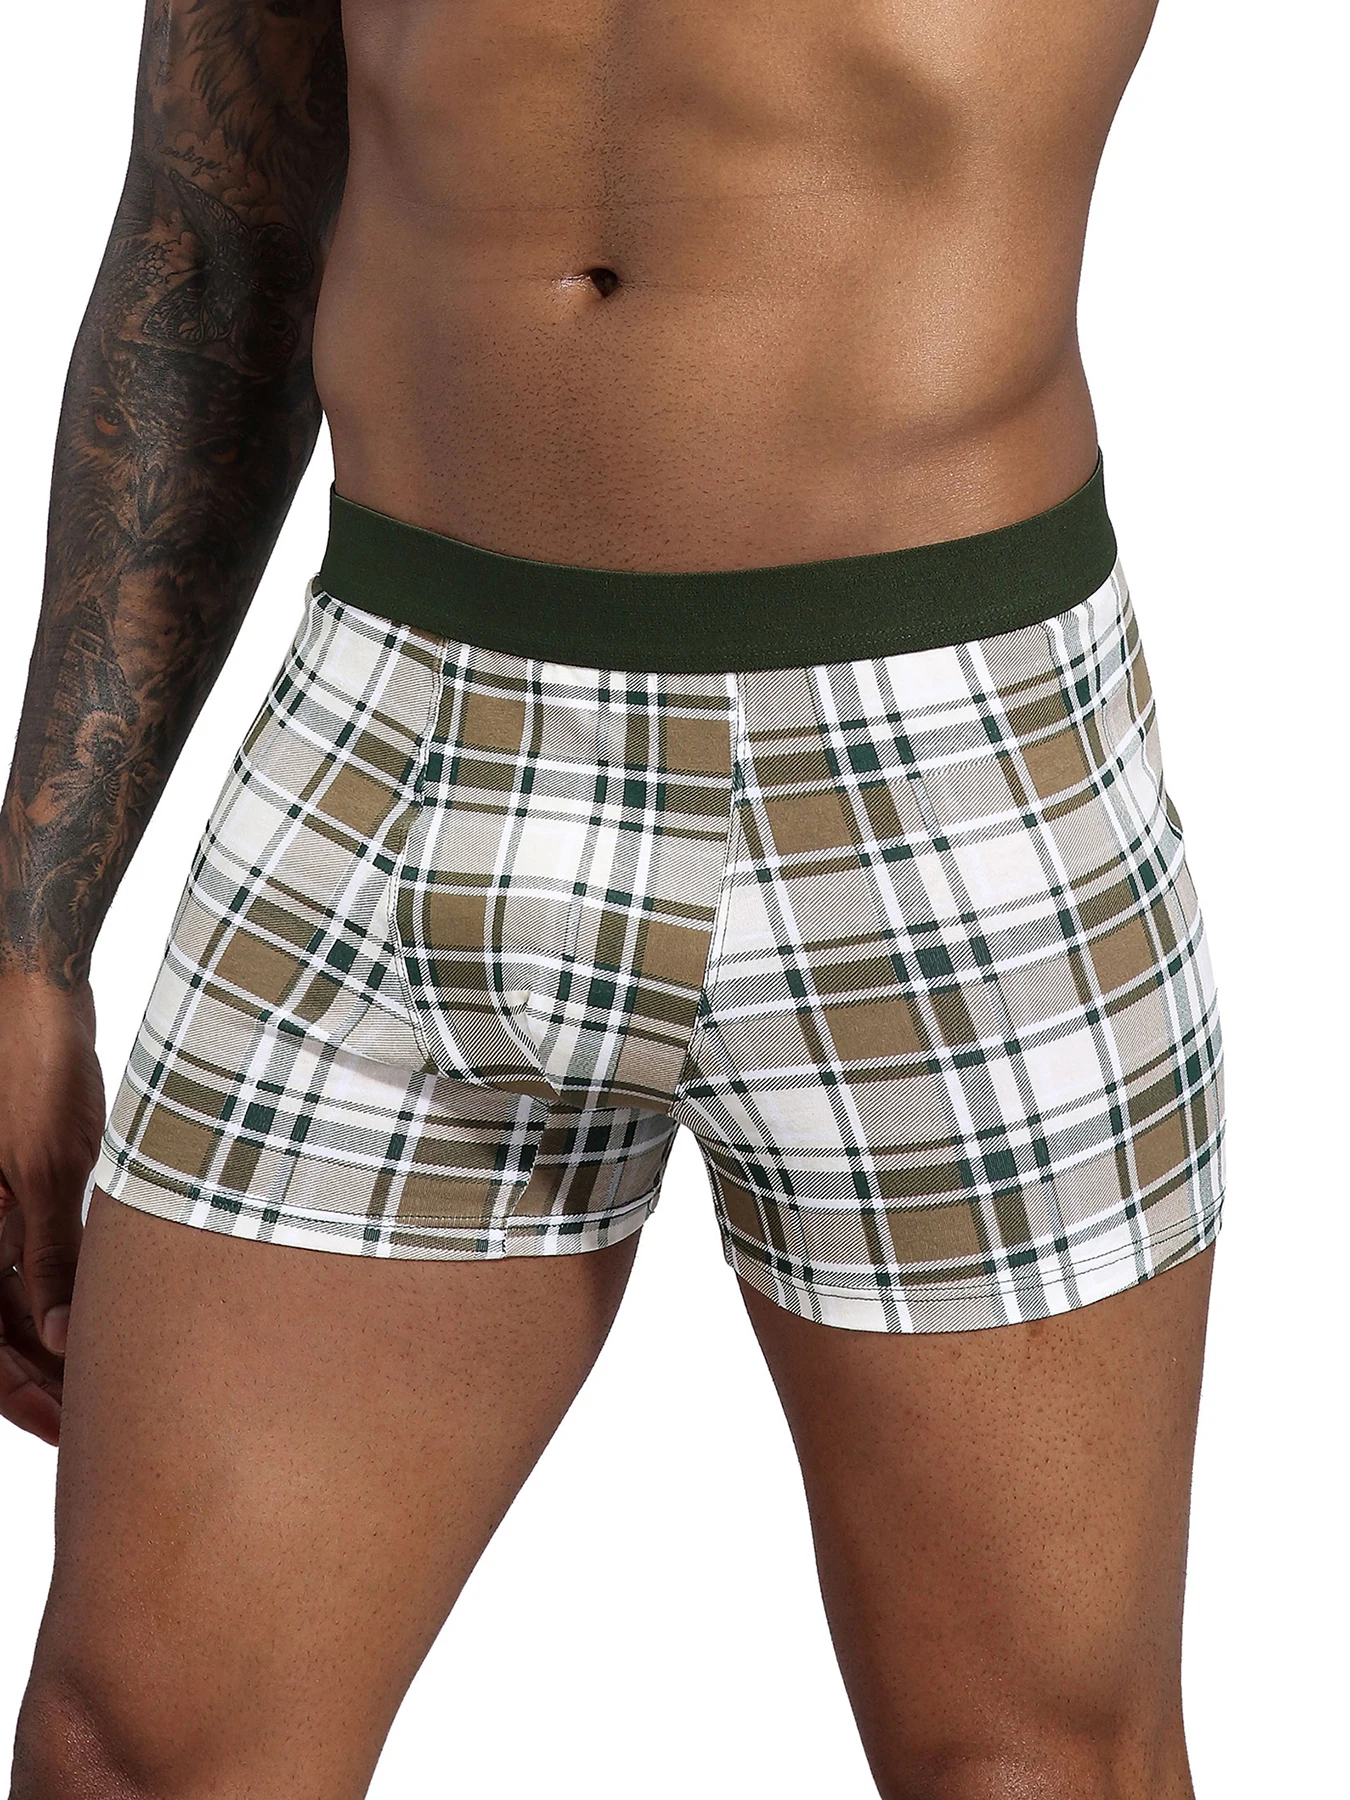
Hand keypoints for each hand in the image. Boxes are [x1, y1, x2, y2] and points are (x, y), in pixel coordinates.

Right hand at [0, 971, 103, 1443]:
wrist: (32, 985)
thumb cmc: (33, 1063)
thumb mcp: (50, 1164)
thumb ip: (51, 1253)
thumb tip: (63, 1338)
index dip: (21, 1393)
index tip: (70, 1429)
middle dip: (41, 1376)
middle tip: (100, 1419)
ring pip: (15, 1294)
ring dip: (54, 1337)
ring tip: (110, 1376)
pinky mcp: (18, 1179)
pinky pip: (30, 1251)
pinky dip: (61, 1285)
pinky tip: (103, 1314)